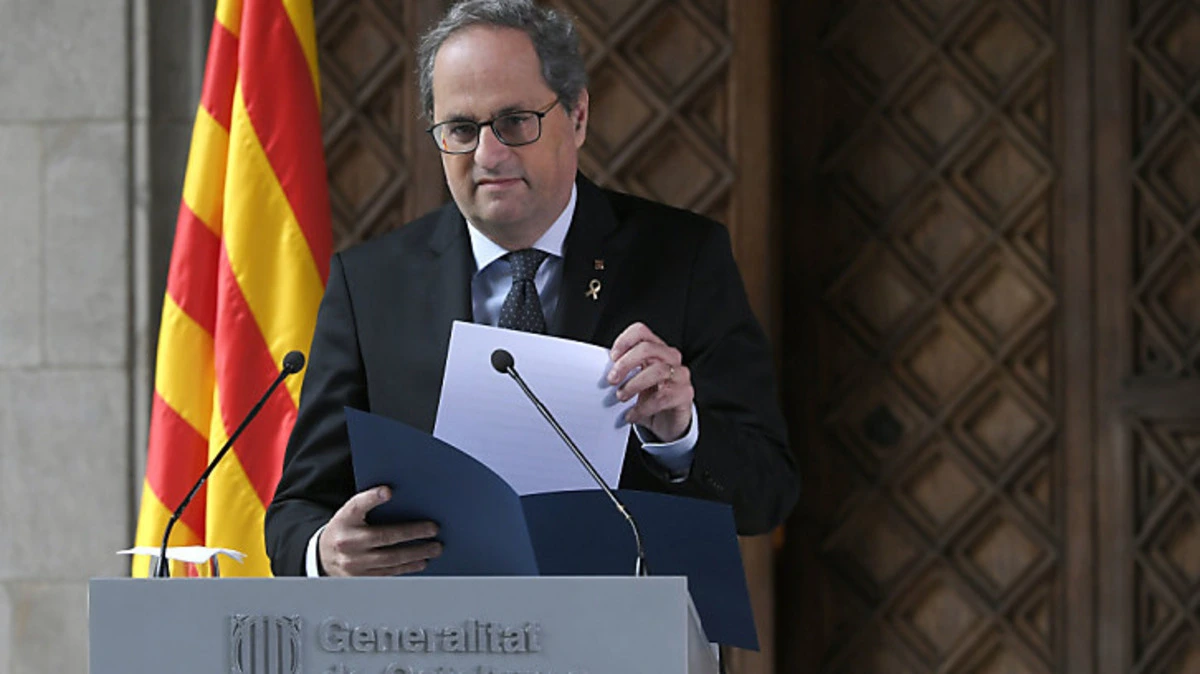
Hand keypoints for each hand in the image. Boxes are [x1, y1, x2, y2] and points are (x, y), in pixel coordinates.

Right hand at [317, 486, 441, 576]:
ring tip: (434, 548)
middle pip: (384, 538)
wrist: (323, 557)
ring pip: (390, 559)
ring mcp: (355, 564)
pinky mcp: (361, 578)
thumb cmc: (343, 529)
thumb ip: (367, 502)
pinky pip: (388, 573)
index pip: (357, 506)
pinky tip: (420, 562)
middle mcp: (348, 543)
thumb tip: (389, 492)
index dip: (372, 498)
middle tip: (434, 530)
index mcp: (345, 521)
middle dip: (412, 533)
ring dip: (415, 554)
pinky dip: (407, 568)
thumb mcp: (349, 512)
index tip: (388, 491)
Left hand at [608, 322, 693, 441]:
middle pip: (648, 348)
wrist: (668, 421)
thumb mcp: (634, 381)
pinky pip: (663, 397)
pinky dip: (643, 407)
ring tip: (621, 397)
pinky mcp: (685, 394)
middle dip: (626, 363)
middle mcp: (670, 358)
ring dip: (634, 385)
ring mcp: (680, 375)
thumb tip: (604, 372)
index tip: (612, 358)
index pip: (641, 332)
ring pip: (658, 371)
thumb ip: (623, 373)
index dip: (624, 341)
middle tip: (612, 380)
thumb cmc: (649, 398)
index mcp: (655, 349)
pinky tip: (632, 414)